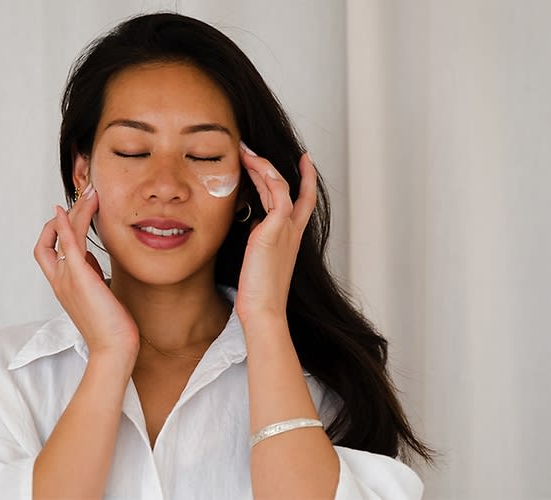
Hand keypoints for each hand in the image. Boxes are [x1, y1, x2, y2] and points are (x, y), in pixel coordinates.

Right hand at [34, 184, 139, 360]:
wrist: (114, 349)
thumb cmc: (110, 327)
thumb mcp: (98, 294)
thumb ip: (90, 274)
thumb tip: (91, 257)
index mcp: (63, 284)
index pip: (48, 250)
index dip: (54, 230)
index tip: (72, 215)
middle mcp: (60, 279)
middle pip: (51, 238)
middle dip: (67, 213)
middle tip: (87, 193)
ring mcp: (67, 278)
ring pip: (63, 234)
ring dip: (76, 210)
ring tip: (91, 192)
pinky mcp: (81, 277)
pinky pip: (67, 244)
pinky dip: (65, 224)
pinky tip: (67, 208)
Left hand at [234, 145, 317, 322]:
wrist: (263, 310)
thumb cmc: (258, 293)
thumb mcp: (258, 259)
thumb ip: (260, 238)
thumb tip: (252, 224)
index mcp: (290, 237)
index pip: (302, 200)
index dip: (306, 178)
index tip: (304, 158)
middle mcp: (292, 229)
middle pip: (288, 186)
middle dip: (271, 164)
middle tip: (252, 148)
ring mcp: (286, 228)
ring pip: (280, 185)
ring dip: (262, 165)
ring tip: (245, 151)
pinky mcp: (275, 230)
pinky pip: (278, 194)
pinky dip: (269, 176)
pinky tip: (255, 165)